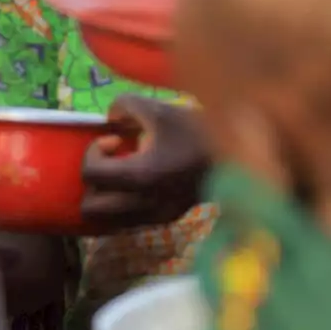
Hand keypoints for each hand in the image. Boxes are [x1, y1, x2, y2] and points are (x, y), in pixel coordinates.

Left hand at [80, 95, 211, 232]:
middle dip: (93, 184)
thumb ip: (124, 106)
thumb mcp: (158, 108)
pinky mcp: (168, 220)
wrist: (239, 154)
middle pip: (90, 210)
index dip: (93, 152)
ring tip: (122, 176)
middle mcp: (145, 205)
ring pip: (108, 223)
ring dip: (105, 199)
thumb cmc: (196, 129)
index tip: (115, 141)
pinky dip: (122, 207)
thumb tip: (110, 117)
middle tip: (112, 164)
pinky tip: (138, 183)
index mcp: (141, 177)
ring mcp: (157, 217)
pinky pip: (128, 223)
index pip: (91, 175)